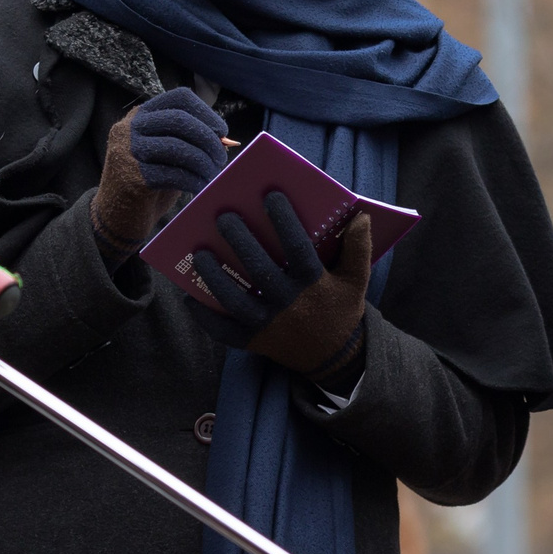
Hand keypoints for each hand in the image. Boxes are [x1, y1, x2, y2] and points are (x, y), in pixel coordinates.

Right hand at [92, 88, 226, 252]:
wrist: (116, 216)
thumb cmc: (149, 182)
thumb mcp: (167, 154)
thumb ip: (190, 141)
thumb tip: (226, 141)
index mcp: (140, 115)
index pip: (179, 99)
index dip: (206, 112)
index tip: (222, 132)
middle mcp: (130, 128)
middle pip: (180, 120)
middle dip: (208, 139)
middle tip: (221, 158)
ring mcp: (128, 151)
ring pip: (178, 146)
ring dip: (204, 162)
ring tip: (214, 174)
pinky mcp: (132, 176)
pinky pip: (173, 173)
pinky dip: (194, 180)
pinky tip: (201, 187)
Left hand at [191, 195, 371, 383]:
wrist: (334, 357)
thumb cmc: (342, 309)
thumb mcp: (357, 280)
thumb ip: (359, 248)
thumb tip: (362, 217)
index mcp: (314, 284)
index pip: (298, 247)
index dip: (285, 221)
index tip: (270, 196)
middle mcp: (289, 304)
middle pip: (260, 269)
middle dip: (240, 240)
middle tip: (224, 216)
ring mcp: (268, 325)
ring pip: (235, 300)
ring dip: (215, 276)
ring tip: (200, 252)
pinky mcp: (253, 342)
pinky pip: (223, 330)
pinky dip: (205, 315)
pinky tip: (190, 296)